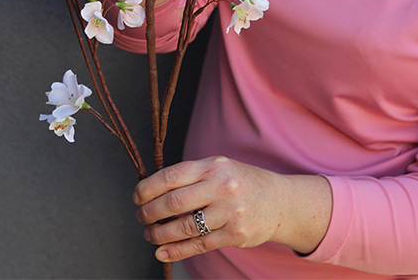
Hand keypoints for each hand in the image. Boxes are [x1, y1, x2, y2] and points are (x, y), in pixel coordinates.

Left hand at [133, 156, 331, 262]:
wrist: (280, 201)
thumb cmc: (241, 182)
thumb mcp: (219, 168)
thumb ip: (191, 176)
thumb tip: (152, 187)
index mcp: (213, 165)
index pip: (172, 175)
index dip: (148, 187)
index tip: (137, 196)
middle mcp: (221, 186)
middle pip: (174, 202)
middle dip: (150, 212)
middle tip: (140, 216)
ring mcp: (229, 212)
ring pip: (184, 227)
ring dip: (160, 233)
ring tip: (149, 234)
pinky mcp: (235, 235)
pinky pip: (198, 245)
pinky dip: (176, 251)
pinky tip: (162, 252)